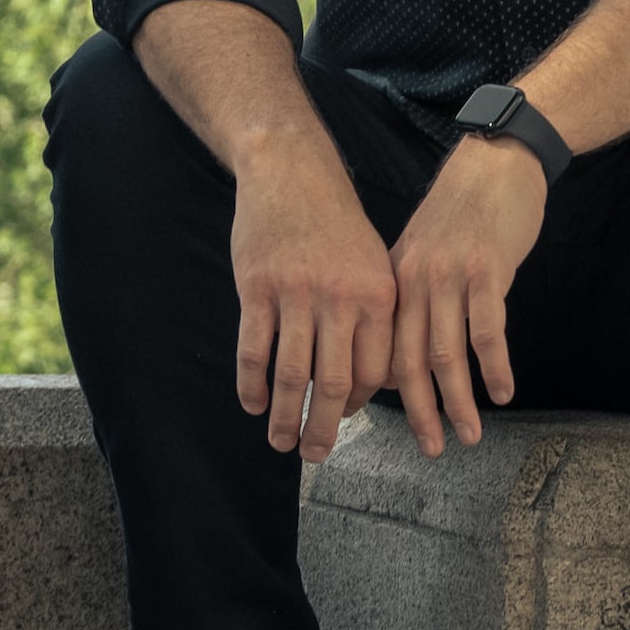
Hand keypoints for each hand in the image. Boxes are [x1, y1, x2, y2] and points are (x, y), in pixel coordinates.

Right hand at [229, 139, 395, 464]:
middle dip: (324, 428)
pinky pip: (254, 348)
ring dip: (284, 416)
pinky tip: (251, 403)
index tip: (343, 418)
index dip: (359, 403)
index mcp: (378, 297)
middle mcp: (340, 300)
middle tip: (315, 456)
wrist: (292, 173)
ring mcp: (295, 294)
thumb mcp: (373, 264)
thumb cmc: (335, 225)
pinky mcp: (257, 288)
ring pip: (291, 373)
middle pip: (333, 382)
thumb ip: (373, 319)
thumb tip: (365, 381)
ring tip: (280, 442)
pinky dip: (251, 383)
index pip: (374, 371)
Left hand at [386, 138, 546, 454]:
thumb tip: (400, 353)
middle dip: (417, 411)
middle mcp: (414, 283)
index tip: (370, 422)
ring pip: (447, 354)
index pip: (375, 347)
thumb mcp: (419, 251)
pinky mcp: (488, 272)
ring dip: (457, 401)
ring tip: (467, 437)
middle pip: (407, 360)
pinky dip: (495, 367)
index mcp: (392, 282)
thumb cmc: (459, 212)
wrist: (494, 162)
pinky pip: (489, 330)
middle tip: (428, 449)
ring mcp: (450, 278)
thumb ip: (408, 298)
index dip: (373, 390)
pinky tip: (502, 394)